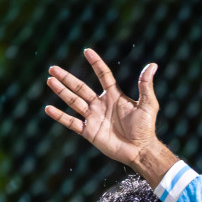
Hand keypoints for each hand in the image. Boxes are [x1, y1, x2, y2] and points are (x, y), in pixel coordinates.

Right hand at [45, 50, 176, 182]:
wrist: (141, 150)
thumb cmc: (146, 128)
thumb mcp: (148, 104)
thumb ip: (145, 85)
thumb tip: (152, 65)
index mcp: (114, 96)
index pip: (103, 75)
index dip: (96, 63)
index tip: (87, 51)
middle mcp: (101, 105)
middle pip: (80, 88)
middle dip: (67, 78)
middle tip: (53, 68)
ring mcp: (94, 118)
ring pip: (74, 101)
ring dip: (61, 91)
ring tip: (50, 80)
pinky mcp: (89, 132)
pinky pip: (72, 122)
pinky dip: (60, 116)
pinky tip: (48, 109)